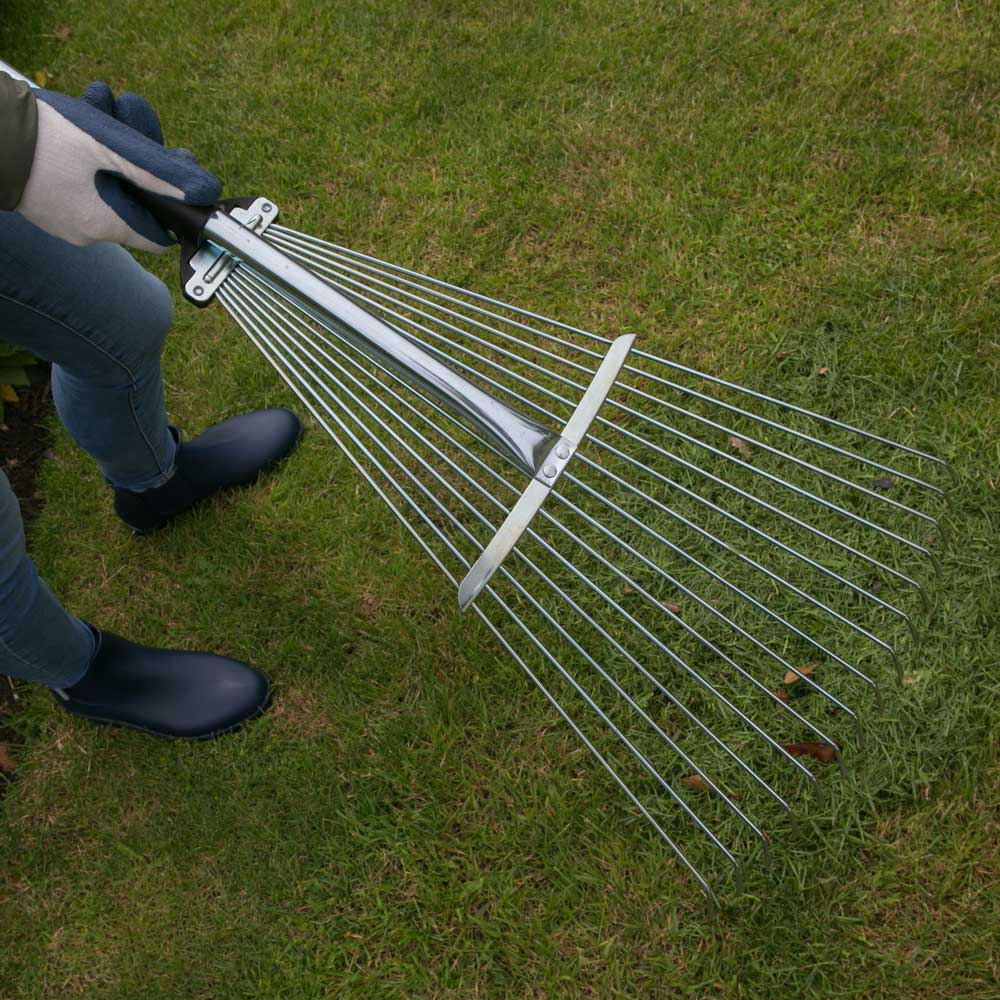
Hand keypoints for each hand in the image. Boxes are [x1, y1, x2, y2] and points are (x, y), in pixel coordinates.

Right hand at [16, 81, 220, 251]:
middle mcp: (85, 232)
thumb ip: (159, 173)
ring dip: (114, 153)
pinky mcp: (46, 202)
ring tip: (104, 112)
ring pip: (106, 188)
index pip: (159, 236)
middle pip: (134, 205)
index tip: (173, 177)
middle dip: (140, 167)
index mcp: (106, 226)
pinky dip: (89, 157)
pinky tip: (83, 124)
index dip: (172, 209)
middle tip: (135, 129)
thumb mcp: (112, 149)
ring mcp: (63, 219)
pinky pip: (80, 184)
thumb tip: (203, 190)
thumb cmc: (43, 139)